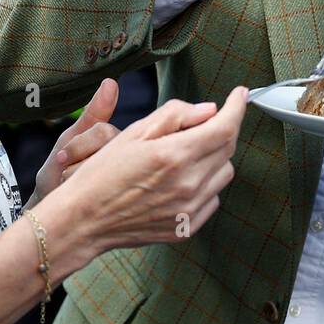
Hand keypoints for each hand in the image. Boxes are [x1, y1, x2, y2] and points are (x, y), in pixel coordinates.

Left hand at [31, 78, 119, 206]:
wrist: (52, 216)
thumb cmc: (59, 175)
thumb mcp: (69, 141)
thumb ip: (92, 114)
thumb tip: (112, 81)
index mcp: (117, 142)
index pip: (105, 132)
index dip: (80, 146)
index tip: (62, 160)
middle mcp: (128, 159)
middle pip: (109, 150)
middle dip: (79, 164)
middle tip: (65, 176)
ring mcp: (128, 181)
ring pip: (108, 171)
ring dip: (80, 180)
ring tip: (70, 190)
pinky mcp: (125, 203)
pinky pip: (107, 193)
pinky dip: (83, 196)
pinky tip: (76, 200)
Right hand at [57, 87, 247, 261]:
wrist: (84, 220)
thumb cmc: (102, 173)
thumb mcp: (134, 133)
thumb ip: (175, 116)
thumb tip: (209, 110)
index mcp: (174, 155)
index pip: (225, 127)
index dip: (237, 107)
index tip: (239, 95)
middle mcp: (188, 184)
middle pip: (228, 149)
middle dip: (222, 130)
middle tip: (200, 125)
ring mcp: (189, 209)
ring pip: (224, 174)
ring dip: (213, 158)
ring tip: (183, 156)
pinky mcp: (187, 228)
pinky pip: (212, 199)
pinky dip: (204, 184)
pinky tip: (178, 181)